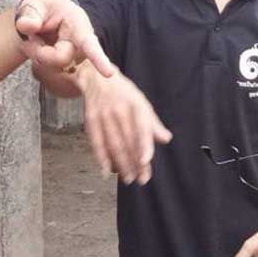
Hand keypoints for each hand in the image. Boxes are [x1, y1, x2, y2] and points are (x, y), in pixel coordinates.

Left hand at [15, 0, 113, 77]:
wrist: (45, 17)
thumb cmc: (45, 8)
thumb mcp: (36, 3)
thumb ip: (30, 13)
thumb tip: (26, 26)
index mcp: (79, 25)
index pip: (89, 43)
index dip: (99, 59)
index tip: (108, 73)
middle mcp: (81, 45)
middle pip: (61, 59)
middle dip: (39, 52)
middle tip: (29, 38)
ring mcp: (75, 58)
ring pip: (54, 68)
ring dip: (39, 56)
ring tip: (37, 40)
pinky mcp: (67, 68)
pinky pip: (50, 73)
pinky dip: (39, 62)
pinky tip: (39, 50)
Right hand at [77, 65, 171, 183]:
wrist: (97, 77)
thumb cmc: (124, 94)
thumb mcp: (142, 103)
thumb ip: (153, 124)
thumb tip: (166, 139)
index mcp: (136, 105)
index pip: (142, 128)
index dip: (144, 145)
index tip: (146, 160)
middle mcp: (120, 110)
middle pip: (128, 141)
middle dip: (135, 162)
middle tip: (141, 179)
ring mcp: (104, 114)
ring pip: (113, 144)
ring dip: (121, 164)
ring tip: (128, 178)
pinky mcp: (90, 119)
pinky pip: (96, 141)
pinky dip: (101, 157)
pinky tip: (107, 170)